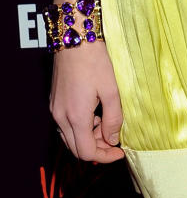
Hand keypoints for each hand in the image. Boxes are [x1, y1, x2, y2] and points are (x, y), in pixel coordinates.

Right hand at [50, 42, 124, 162]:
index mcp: (76, 117)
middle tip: (115, 141)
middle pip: (77, 148)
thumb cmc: (94, 62)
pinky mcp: (55, 103)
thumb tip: (113, 139)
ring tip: (107, 124)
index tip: (120, 152)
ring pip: (70, 138)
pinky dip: (81, 128)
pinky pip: (66, 126)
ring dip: (89, 138)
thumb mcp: (111, 90)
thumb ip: (113, 118)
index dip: (105, 157)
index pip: (87, 152)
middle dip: (98, 149)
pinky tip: (94, 115)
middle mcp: (61, 117)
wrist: (74, 40)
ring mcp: (55, 110)